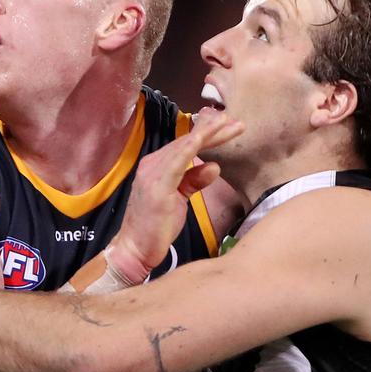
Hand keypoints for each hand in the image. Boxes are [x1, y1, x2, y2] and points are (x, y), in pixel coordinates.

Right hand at [107, 108, 242, 279]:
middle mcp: (152, 165)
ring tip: (227, 123)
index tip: (230, 127)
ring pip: (183, 147)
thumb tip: (214, 166)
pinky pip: (175, 162)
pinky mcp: (156, 187)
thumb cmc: (155, 227)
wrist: (134, 250)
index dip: (209, 135)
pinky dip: (188, 148)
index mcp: (158, 167)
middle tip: (236, 122)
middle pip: (187, 142)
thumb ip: (193, 181)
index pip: (186, 145)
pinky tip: (201, 138)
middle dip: (213, 130)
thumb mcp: (179, 199)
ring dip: (206, 134)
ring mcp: (152, 174)